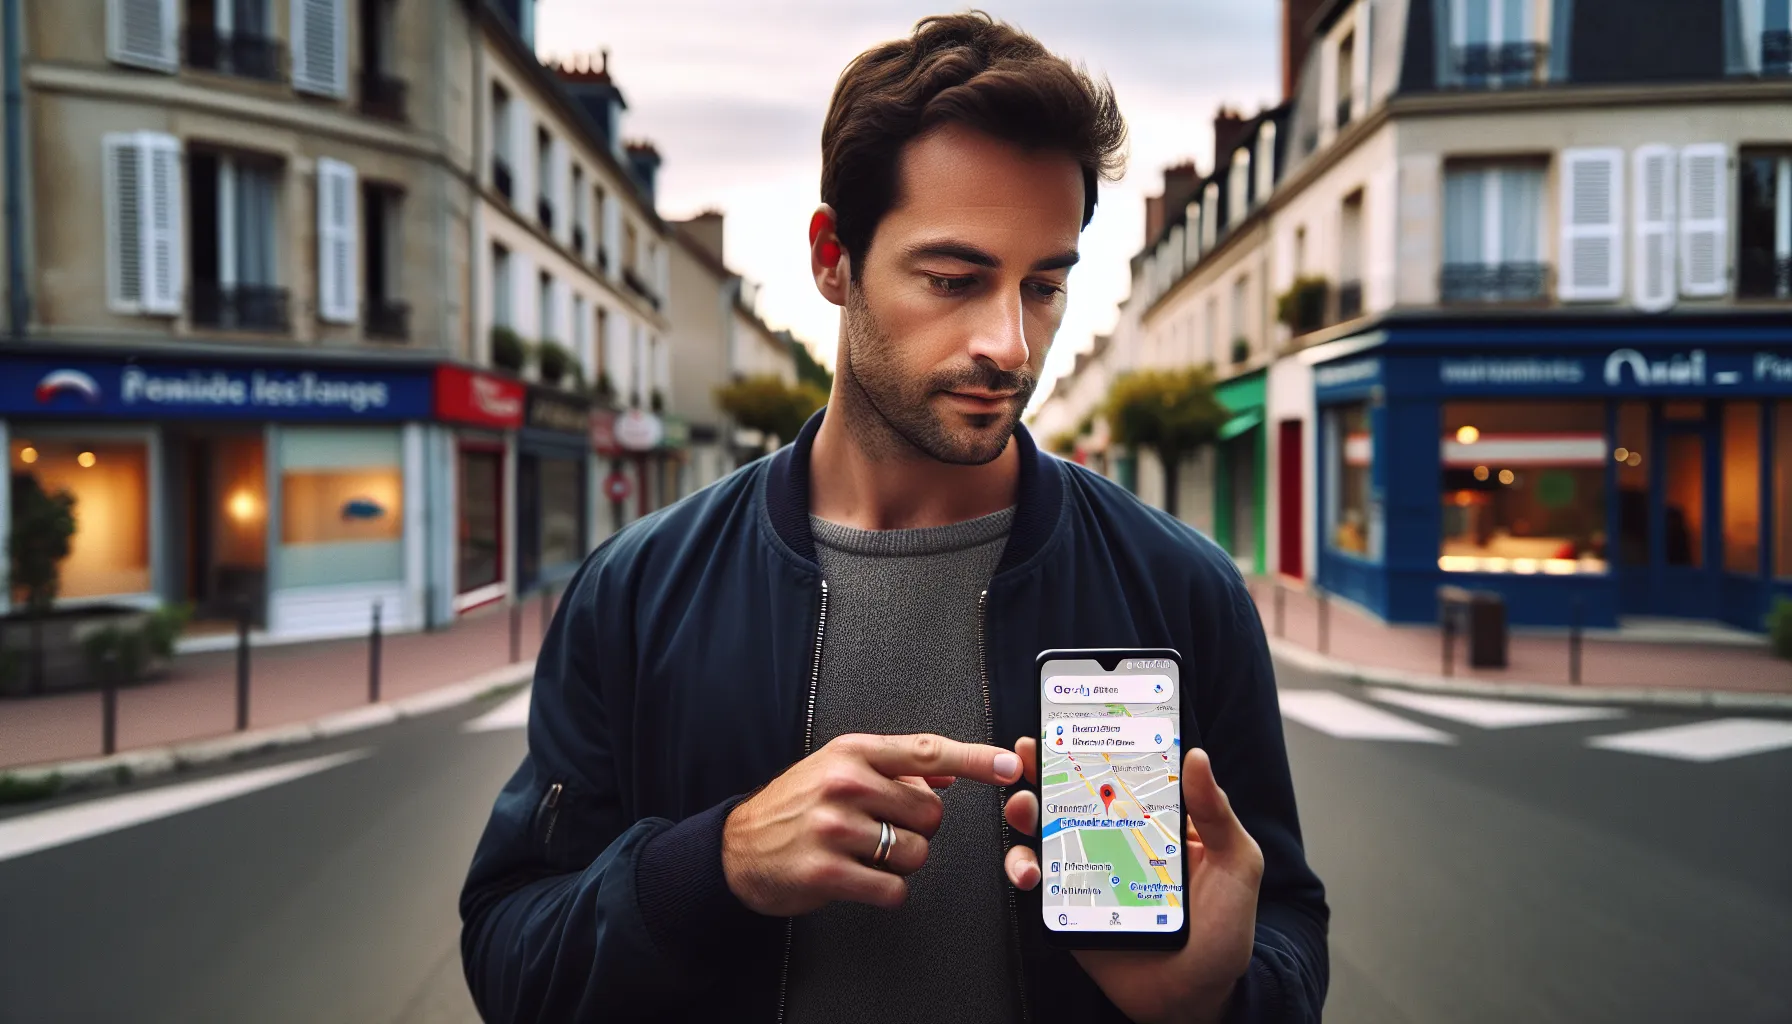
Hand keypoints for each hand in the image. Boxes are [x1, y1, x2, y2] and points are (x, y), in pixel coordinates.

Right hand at [723, 732, 1023, 915]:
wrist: (737, 848)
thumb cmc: (794, 806)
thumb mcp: (837, 768)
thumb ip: (894, 767)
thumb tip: (948, 770)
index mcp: (853, 752)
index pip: (927, 750)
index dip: (976, 760)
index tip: (1011, 766)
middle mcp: (844, 783)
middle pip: (931, 812)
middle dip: (917, 828)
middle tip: (881, 829)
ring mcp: (833, 827)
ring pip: (916, 852)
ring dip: (901, 862)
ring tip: (865, 853)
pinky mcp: (827, 872)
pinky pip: (893, 889)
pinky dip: (886, 891)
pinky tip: (859, 879)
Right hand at [1002, 738, 1262, 1023]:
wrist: (1195, 998)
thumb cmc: (1223, 932)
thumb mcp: (1236, 863)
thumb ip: (1217, 812)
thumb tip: (1198, 757)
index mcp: (1155, 820)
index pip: (1120, 771)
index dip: (1093, 743)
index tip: (1070, 720)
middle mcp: (1116, 837)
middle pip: (1070, 792)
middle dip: (1041, 767)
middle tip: (1027, 755)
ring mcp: (1088, 869)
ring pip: (1043, 830)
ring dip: (1024, 812)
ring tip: (1024, 809)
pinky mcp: (1067, 904)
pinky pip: (1035, 878)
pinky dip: (1022, 868)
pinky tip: (1030, 870)